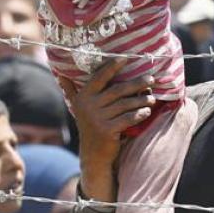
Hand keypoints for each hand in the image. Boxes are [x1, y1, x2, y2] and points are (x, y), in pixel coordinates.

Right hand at [57, 59, 154, 199]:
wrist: (93, 154)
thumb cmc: (91, 126)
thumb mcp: (79, 109)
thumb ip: (72, 92)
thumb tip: (61, 75)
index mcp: (83, 97)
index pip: (99, 77)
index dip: (112, 67)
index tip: (125, 58)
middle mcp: (88, 106)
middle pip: (118, 90)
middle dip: (137, 83)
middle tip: (151, 79)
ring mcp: (97, 119)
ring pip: (125, 104)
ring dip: (141, 100)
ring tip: (152, 98)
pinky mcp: (107, 130)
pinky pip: (128, 118)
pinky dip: (139, 114)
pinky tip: (147, 112)